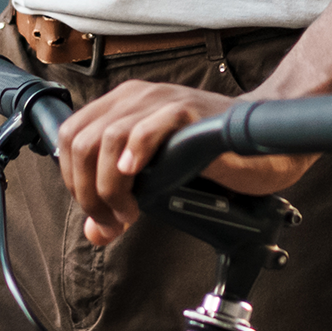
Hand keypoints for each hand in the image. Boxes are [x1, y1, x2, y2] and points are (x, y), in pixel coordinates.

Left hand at [53, 79, 315, 246]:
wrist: (263, 144)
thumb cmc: (210, 157)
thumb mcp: (156, 178)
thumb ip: (122, 199)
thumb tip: (94, 233)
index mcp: (122, 105)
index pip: (68, 138)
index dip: (72, 181)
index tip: (98, 213)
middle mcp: (136, 97)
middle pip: (79, 142)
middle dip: (87, 191)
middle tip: (113, 219)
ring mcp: (160, 101)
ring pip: (104, 139)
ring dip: (108, 186)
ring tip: (130, 211)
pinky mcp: (185, 111)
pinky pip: (143, 130)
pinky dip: (132, 156)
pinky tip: (136, 176)